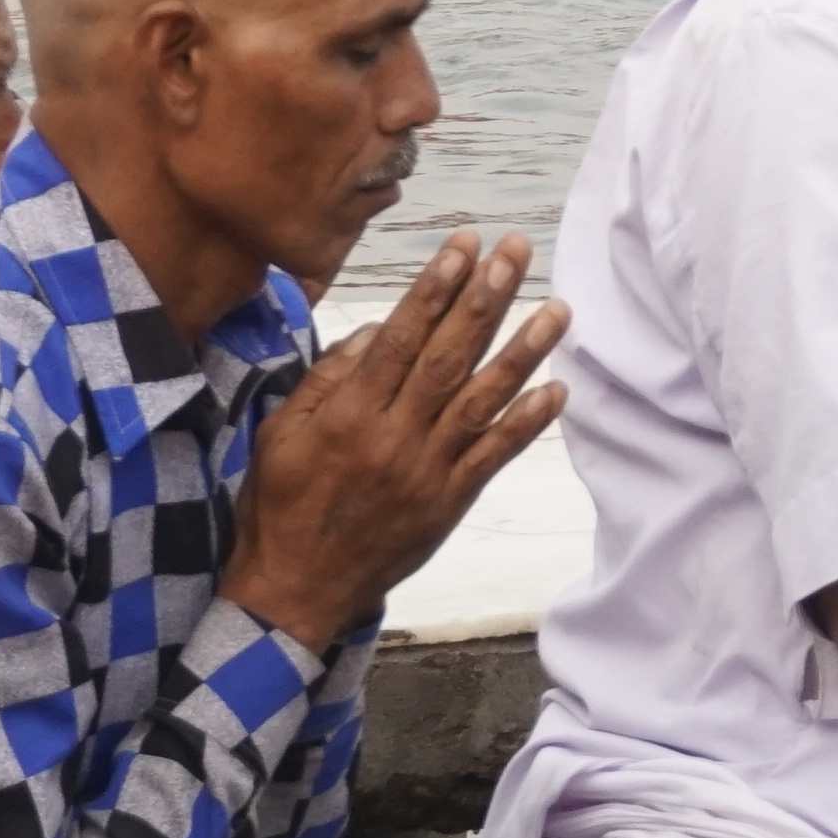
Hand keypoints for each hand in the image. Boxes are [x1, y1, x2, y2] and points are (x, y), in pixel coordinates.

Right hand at [227, 229, 568, 652]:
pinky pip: (494, 456)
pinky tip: (557, 391)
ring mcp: (426, 471)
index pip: (401, 338)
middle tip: (515, 254)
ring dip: (524, 352)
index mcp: (347, 414)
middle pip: (448, 356)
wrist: (296, 588)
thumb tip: (377, 330)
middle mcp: (392, 437)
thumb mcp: (280, 434)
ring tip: (556, 309)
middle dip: (486, 299)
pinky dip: (527, 423)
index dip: (436, 289)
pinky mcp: (449, 502)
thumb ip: (326, 379)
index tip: (463, 248)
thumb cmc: (280, 505)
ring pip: (482, 400)